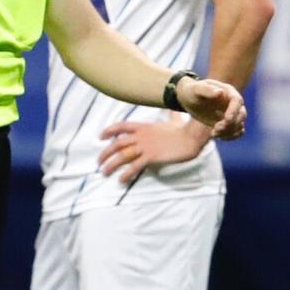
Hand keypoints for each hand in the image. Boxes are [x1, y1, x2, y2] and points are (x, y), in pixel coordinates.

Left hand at [97, 115, 211, 182]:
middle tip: (99, 162)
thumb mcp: (173, 120)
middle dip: (105, 153)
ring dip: (111, 165)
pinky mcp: (151, 157)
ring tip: (104, 172)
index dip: (109, 131)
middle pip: (117, 144)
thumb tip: (172, 109)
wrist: (191, 137)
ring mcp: (145, 146)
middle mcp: (141, 136)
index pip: (121, 126)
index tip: (101, 137)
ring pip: (122, 156)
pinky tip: (121, 180)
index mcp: (143, 127)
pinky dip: (126, 174)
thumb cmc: (183, 130)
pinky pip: (135, 166)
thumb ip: (170, 116)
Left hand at [173, 76, 246, 139]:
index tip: (227, 119)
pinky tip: (216, 136)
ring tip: (213, 133)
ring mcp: (232, 113)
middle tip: (216, 128)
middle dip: (231, 124)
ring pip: (239, 125)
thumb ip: (207, 90)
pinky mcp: (227, 122)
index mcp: (228, 91)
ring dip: (229, 132)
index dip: (234, 111)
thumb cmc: (192, 91)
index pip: (237, 101)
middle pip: (241, 115)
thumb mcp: (196, 89)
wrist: (189, 98)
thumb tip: (220, 92)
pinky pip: (236, 131)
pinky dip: (229, 136)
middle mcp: (233, 102)